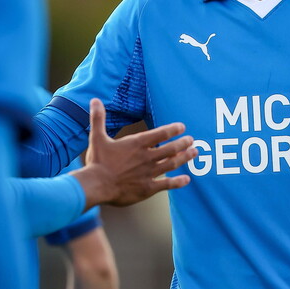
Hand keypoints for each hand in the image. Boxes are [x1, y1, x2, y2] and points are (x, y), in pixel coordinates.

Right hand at [72, 99, 196, 207]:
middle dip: (183, 143)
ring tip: (194, 153)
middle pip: (171, 148)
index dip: (173, 129)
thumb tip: (94, 100)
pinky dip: (178, 182)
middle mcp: (146, 157)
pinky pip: (167, 184)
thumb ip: (98, 118)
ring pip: (172, 163)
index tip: (182, 127)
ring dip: (185, 158)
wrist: (96, 186)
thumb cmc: (97, 162)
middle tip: (192, 140)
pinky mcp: (147, 188)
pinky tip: (187, 179)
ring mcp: (148, 173)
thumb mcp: (97, 137)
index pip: (160, 133)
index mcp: (136, 144)